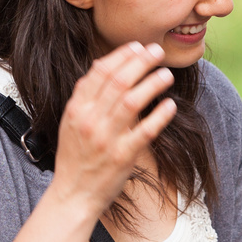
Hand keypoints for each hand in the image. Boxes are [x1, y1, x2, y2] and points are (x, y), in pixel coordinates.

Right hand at [48, 42, 177, 212]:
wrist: (73, 195)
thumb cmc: (75, 158)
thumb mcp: (71, 123)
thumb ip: (86, 96)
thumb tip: (103, 66)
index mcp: (76, 109)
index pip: (99, 72)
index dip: (121, 56)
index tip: (137, 46)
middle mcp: (90, 120)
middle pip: (118, 81)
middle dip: (140, 62)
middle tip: (157, 51)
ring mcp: (106, 138)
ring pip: (132, 102)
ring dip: (152, 84)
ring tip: (167, 74)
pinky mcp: (122, 156)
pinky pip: (145, 131)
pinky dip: (159, 116)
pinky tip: (170, 105)